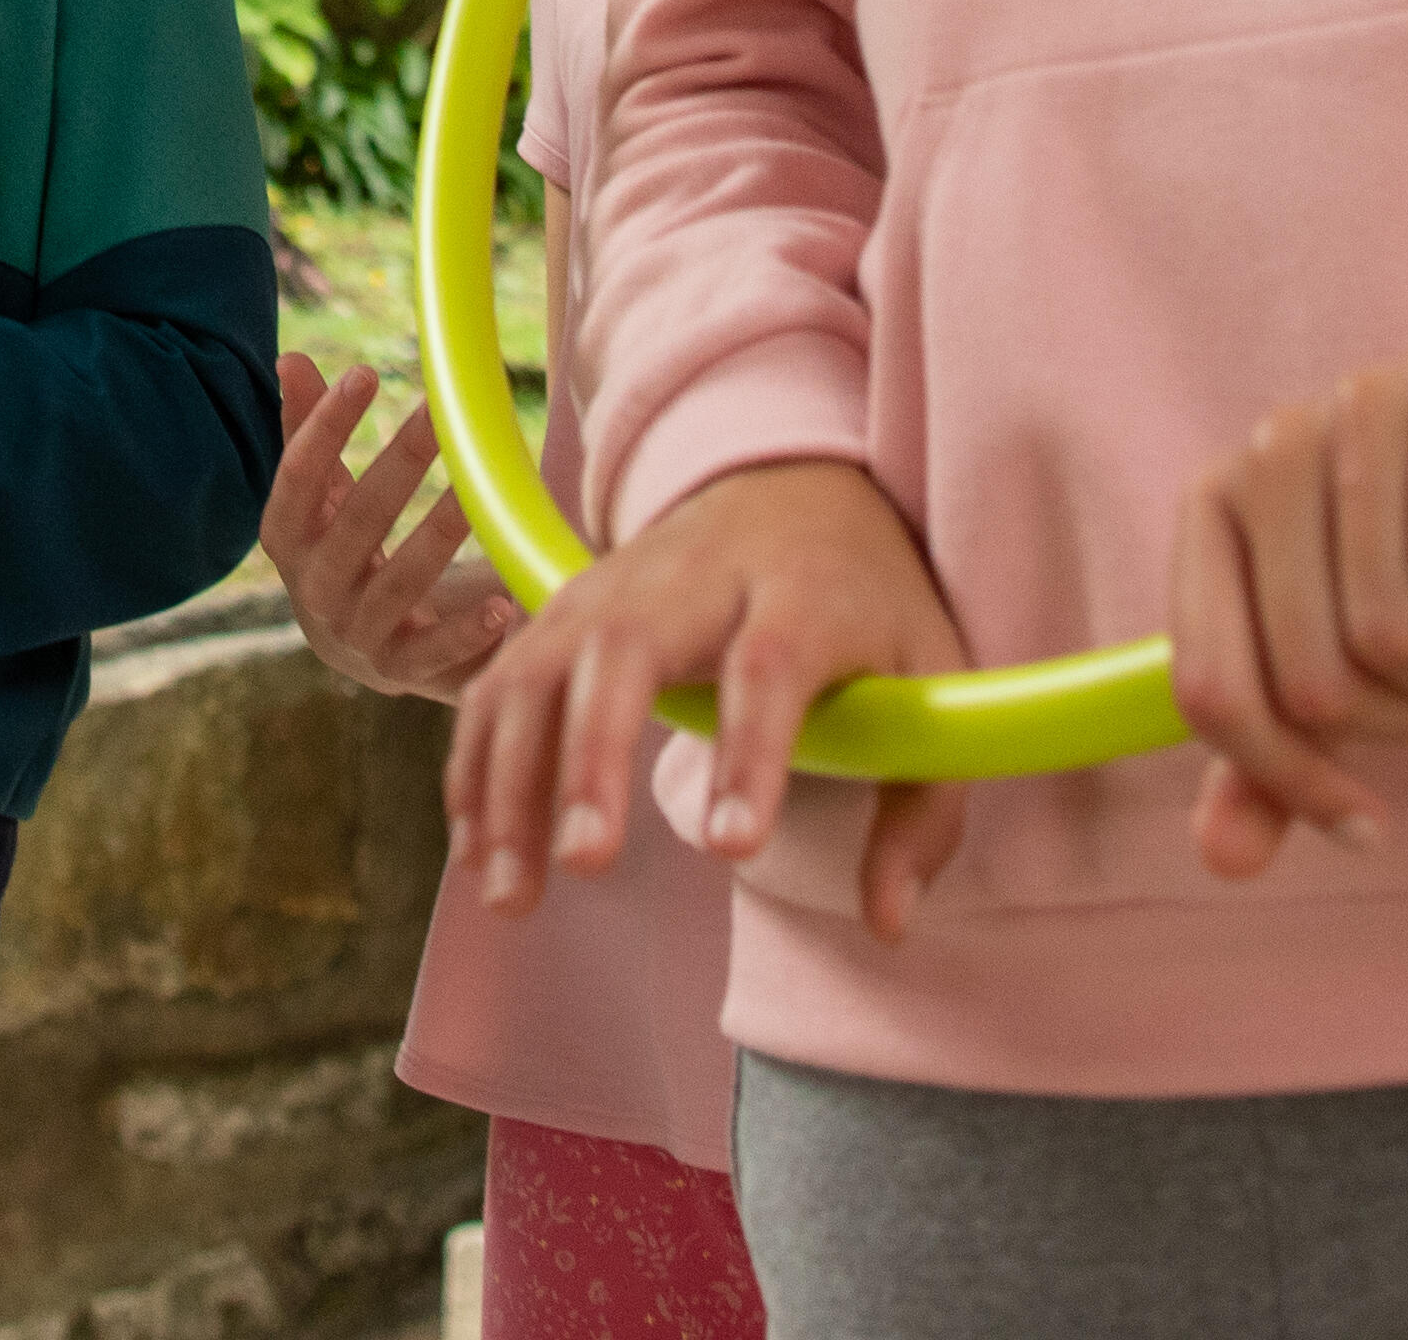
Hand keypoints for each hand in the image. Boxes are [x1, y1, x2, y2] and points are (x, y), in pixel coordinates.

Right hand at [264, 354, 517, 701]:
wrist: (367, 648)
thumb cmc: (348, 549)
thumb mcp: (326, 495)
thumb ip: (306, 430)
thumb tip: (290, 358)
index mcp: (288, 541)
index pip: (297, 479)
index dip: (323, 427)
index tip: (363, 373)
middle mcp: (314, 591)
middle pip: (358, 523)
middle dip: (400, 462)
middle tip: (441, 411)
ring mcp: (356, 634)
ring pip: (399, 584)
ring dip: (439, 536)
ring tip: (478, 494)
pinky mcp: (402, 670)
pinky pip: (435, 653)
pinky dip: (469, 633)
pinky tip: (504, 605)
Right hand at [449, 458, 975, 944]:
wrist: (795, 482)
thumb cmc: (869, 606)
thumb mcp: (930, 684)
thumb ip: (920, 811)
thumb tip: (888, 924)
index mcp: (803, 594)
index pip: (770, 665)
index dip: (750, 754)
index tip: (732, 848)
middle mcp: (694, 578)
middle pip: (626, 648)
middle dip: (594, 755)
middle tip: (587, 863)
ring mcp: (614, 583)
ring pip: (540, 664)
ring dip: (510, 779)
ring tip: (511, 894)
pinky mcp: (563, 605)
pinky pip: (501, 679)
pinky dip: (477, 763)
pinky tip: (478, 851)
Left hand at [1162, 345, 1407, 878]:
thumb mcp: (1345, 668)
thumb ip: (1274, 764)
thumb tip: (1225, 859)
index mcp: (1213, 511)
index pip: (1212, 692)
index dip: (1290, 780)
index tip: (1364, 819)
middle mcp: (1270, 445)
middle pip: (1314, 681)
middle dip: (1397, 721)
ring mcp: (1359, 400)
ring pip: (1390, 630)